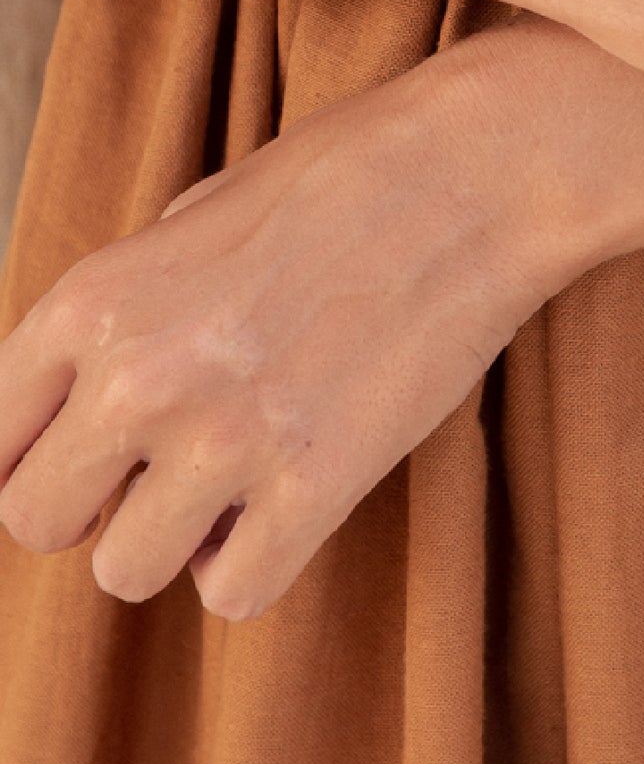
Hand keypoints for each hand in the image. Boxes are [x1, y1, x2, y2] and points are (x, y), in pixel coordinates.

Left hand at [0, 56, 551, 625]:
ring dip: (175, 539)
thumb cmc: (343, 175)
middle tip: (157, 468)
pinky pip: (233, 593)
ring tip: (232, 480)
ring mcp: (227, 437)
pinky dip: (255, 562)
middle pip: (35, 522)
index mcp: (94, 299)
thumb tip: (79, 399)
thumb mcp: (194, 215)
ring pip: (125, 573)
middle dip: (92, 503)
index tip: (80, 454)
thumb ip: (124, 310)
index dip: (34, 453)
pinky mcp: (315, 485)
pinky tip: (288, 501)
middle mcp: (141, 376)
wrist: (479, 170)